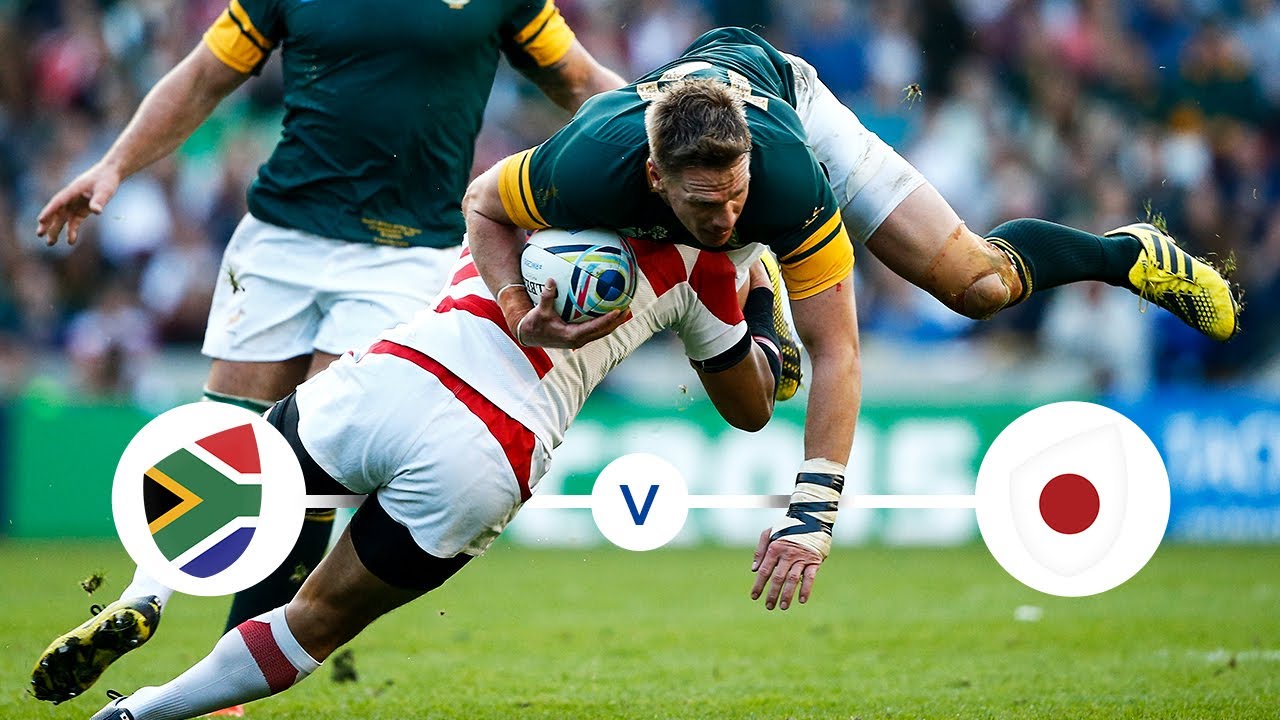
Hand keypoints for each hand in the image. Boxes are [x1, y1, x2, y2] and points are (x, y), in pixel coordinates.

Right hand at [36, 163, 120, 245]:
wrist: (110, 174)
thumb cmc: (106, 180)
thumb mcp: (105, 190)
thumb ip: (99, 200)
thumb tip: (96, 211)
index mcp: (73, 190)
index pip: (58, 202)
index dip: (49, 211)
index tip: (40, 219)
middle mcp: (70, 198)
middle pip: (56, 212)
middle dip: (47, 223)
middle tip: (39, 234)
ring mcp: (75, 205)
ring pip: (62, 219)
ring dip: (56, 230)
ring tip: (50, 243)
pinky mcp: (81, 211)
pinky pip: (74, 222)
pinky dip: (72, 231)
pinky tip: (71, 241)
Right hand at [512, 278, 629, 348]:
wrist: (528, 337)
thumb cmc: (534, 325)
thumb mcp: (539, 311)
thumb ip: (547, 296)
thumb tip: (551, 280)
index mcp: (572, 336)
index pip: (595, 327)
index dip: (608, 319)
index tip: (618, 310)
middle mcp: (578, 340)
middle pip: (604, 331)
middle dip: (617, 321)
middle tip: (627, 307)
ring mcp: (579, 340)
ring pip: (601, 331)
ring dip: (613, 322)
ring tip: (624, 309)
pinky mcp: (577, 337)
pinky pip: (595, 329)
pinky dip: (604, 321)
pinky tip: (607, 310)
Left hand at [750, 528, 823, 609]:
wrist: (810, 518)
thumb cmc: (787, 528)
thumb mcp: (770, 533)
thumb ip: (760, 550)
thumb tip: (754, 570)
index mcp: (775, 548)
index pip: (764, 570)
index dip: (759, 584)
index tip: (754, 597)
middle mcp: (787, 554)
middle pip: (778, 577)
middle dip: (772, 593)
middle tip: (768, 606)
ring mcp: (801, 558)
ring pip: (793, 579)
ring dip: (787, 594)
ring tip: (783, 607)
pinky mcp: (814, 560)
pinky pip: (810, 577)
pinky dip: (806, 589)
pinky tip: (802, 600)